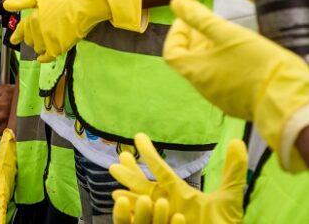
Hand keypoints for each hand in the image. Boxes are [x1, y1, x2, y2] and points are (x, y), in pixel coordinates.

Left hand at [4, 0, 145, 61]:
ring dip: (40, 45)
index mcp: (33, 18)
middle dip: (32, 37)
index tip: (14, 40)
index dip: (17, 35)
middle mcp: (38, 30)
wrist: (87, 5)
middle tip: (40, 33)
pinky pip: (48, 56)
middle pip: (30, 40)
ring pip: (38, 48)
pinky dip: (45, 57)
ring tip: (48, 38)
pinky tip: (44, 56)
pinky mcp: (59, 47)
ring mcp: (48, 40)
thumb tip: (5, 5)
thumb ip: (22, 2)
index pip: (22, 29)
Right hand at [110, 133, 245, 223]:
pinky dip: (137, 220)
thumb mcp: (230, 197)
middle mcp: (170, 206)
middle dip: (130, 176)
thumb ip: (232, 171)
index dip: (150, 155)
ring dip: (132, 202)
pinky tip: (128, 212)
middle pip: (145, 188)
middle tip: (115, 162)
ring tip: (115, 193)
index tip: (138, 136)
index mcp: (181, 194)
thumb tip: (238, 141)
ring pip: (145, 208)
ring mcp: (167, 219)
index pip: (162, 171)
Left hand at [166, 0, 308, 171]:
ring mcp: (219, 97)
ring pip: (207, 69)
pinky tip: (240, 53)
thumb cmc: (257, 63)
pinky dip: (223, 63)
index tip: (188, 19)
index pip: (171, 52)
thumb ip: (200, 18)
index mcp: (195, 71)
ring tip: (228, 35)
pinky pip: (222, 79)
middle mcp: (202, 87)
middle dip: (196, 38)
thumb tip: (176, 2)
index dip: (176, 33)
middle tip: (211, 23)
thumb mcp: (228, 34)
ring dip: (211, 50)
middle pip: (189, 59)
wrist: (287, 99)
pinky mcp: (236, 102)